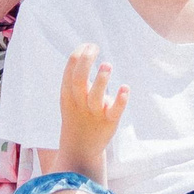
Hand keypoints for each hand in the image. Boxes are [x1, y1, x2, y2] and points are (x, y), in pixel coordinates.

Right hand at [58, 44, 127, 168]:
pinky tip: (125, 88)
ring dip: (102, 79)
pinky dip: (120, 100)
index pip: (70, 70)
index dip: (79, 54)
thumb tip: (85, 51)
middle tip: (95, 47)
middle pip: (79, 80)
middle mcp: (80, 103)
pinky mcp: (109, 122)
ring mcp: (94, 113)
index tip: (89, 45)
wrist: (79, 148)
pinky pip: (114, 112)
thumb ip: (75, 77)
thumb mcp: (70, 97)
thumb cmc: (76, 115)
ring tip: (107, 64)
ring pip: (95, 97)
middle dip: (86, 61)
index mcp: (68, 94)